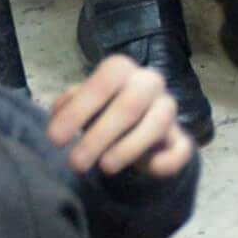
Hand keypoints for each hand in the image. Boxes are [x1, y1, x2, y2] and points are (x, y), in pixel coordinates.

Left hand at [46, 50, 194, 181]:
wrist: (133, 125)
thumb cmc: (101, 109)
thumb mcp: (82, 104)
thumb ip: (68, 106)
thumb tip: (59, 115)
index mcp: (121, 70)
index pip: (104, 82)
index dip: (79, 110)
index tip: (55, 139)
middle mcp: (149, 82)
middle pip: (130, 104)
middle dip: (100, 135)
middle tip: (75, 163)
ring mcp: (167, 109)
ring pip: (157, 123)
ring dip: (129, 147)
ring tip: (104, 168)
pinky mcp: (179, 137)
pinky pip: (182, 147)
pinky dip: (170, 159)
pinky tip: (153, 167)